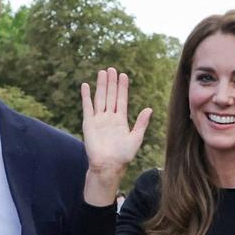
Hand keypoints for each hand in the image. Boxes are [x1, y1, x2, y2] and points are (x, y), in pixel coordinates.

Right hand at [81, 67, 151, 204]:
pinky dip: (86, 96)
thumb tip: (149, 109)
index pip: (121, 99)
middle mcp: (109, 117)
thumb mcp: (136, 138)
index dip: (122, 87)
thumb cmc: (123, 156)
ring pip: (100, 98)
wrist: (108, 166)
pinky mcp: (89, 123)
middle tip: (111, 69)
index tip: (123, 75)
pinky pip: (87, 107)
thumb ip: (141, 123)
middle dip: (112, 82)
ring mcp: (98, 119)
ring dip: (101, 85)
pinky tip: (85, 85)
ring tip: (101, 72)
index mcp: (121, 120)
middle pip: (111, 95)